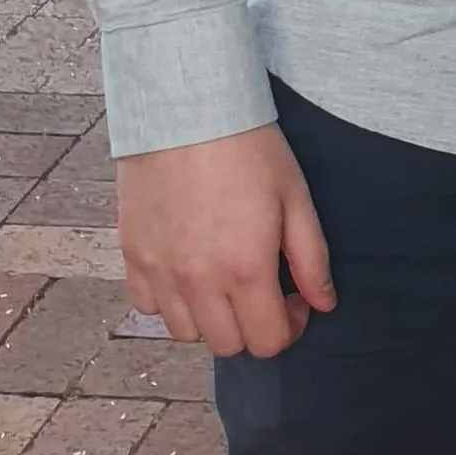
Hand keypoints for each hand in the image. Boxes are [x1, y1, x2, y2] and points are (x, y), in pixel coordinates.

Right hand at [116, 123, 336, 358]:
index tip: (292, 298)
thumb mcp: (295, 198)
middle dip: (252, 326)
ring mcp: (160, 271)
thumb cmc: (249, 149)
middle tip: (261, 289)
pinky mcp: (132, 255)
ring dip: (209, 318)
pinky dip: (168, 300)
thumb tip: (323, 304)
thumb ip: (312, 259)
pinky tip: (186, 270)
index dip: (288, 328)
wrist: (187, 109)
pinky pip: (146, 306)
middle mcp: (199, 281)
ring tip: (222, 280)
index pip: (267, 342)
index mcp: (246, 269)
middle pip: (226, 345)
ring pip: (185, 333)